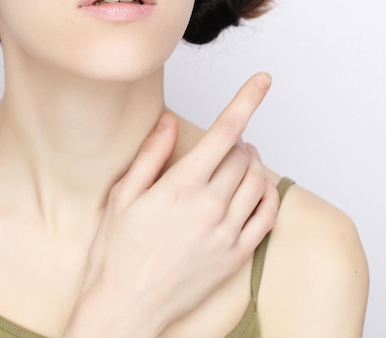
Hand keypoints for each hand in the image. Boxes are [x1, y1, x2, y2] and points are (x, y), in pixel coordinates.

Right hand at [64, 73, 278, 337]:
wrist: (127, 305)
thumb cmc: (118, 250)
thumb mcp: (124, 195)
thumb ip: (151, 154)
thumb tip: (168, 121)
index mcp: (181, 186)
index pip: (224, 131)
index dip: (247, 100)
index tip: (263, 80)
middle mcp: (210, 207)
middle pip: (243, 154)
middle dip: (237, 139)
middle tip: (224, 142)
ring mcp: (227, 233)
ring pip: (258, 180)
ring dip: (251, 162)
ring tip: (235, 162)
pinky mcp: (236, 256)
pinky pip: (266, 215)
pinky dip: (266, 193)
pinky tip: (253, 190)